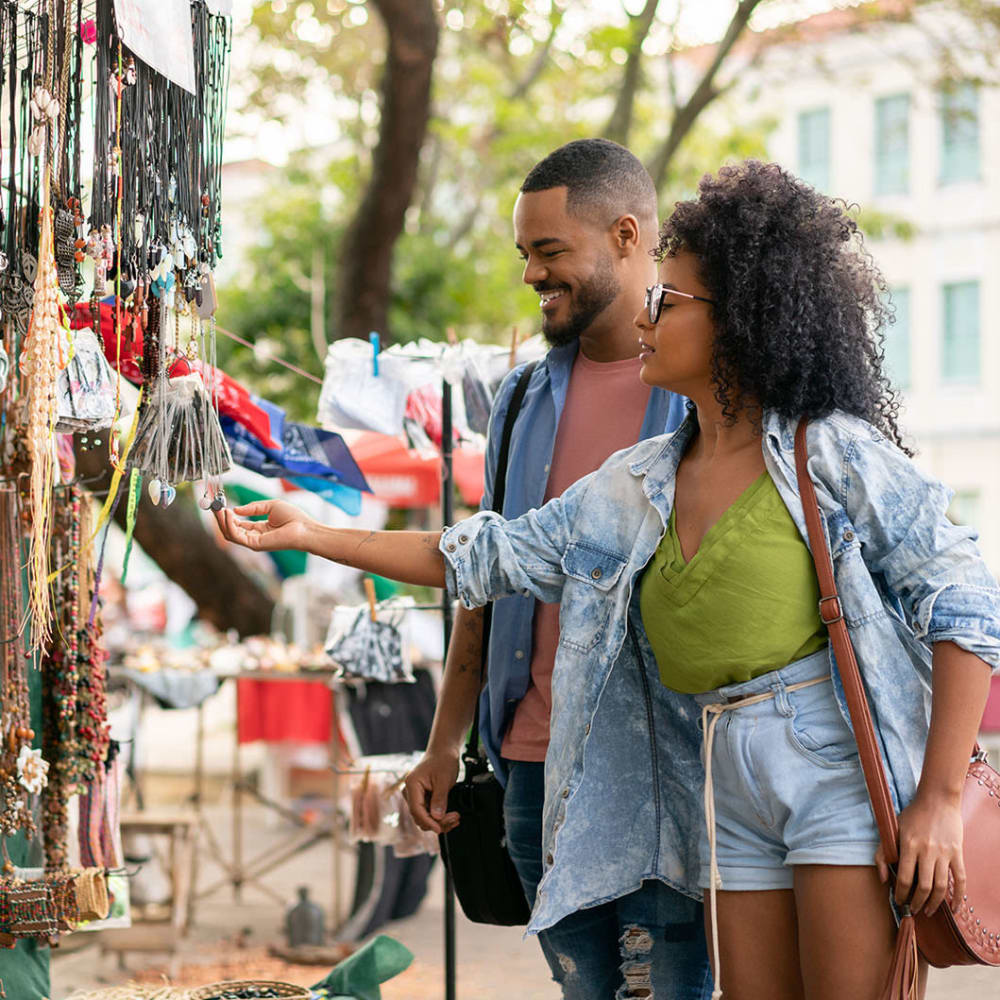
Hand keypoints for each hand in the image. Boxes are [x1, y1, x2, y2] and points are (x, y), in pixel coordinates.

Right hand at [214, 499, 314, 552]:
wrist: (304, 528)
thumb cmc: (293, 518)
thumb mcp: (270, 506)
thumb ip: (253, 508)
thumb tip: (236, 510)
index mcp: (260, 529)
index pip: (238, 524)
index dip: (228, 515)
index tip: (220, 505)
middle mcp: (255, 537)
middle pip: (231, 530)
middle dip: (220, 518)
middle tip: (213, 506)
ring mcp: (254, 542)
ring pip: (230, 534)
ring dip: (222, 521)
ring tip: (218, 509)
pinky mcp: (255, 545)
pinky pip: (236, 536)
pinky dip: (229, 525)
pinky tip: (228, 514)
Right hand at [404, 749, 461, 834]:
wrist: (444, 751)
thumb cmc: (443, 760)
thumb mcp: (444, 780)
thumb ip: (439, 800)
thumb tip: (437, 818)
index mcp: (412, 785)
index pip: (416, 810)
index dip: (428, 822)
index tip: (439, 829)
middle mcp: (410, 791)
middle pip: (420, 816)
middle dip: (437, 822)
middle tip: (455, 819)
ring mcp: (415, 795)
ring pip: (425, 817)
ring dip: (440, 821)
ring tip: (455, 818)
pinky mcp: (422, 798)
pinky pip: (428, 812)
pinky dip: (440, 816)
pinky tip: (451, 816)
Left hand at [876, 790, 964, 915]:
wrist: (937, 800)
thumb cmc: (912, 815)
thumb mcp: (892, 830)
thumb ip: (883, 854)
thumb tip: (882, 880)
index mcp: (909, 845)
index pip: (904, 877)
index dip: (901, 894)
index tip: (899, 901)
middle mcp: (927, 851)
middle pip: (923, 886)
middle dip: (917, 902)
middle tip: (913, 910)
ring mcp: (944, 853)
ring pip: (941, 886)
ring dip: (935, 903)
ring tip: (928, 911)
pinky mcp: (957, 853)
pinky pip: (960, 880)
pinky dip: (959, 897)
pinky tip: (954, 908)